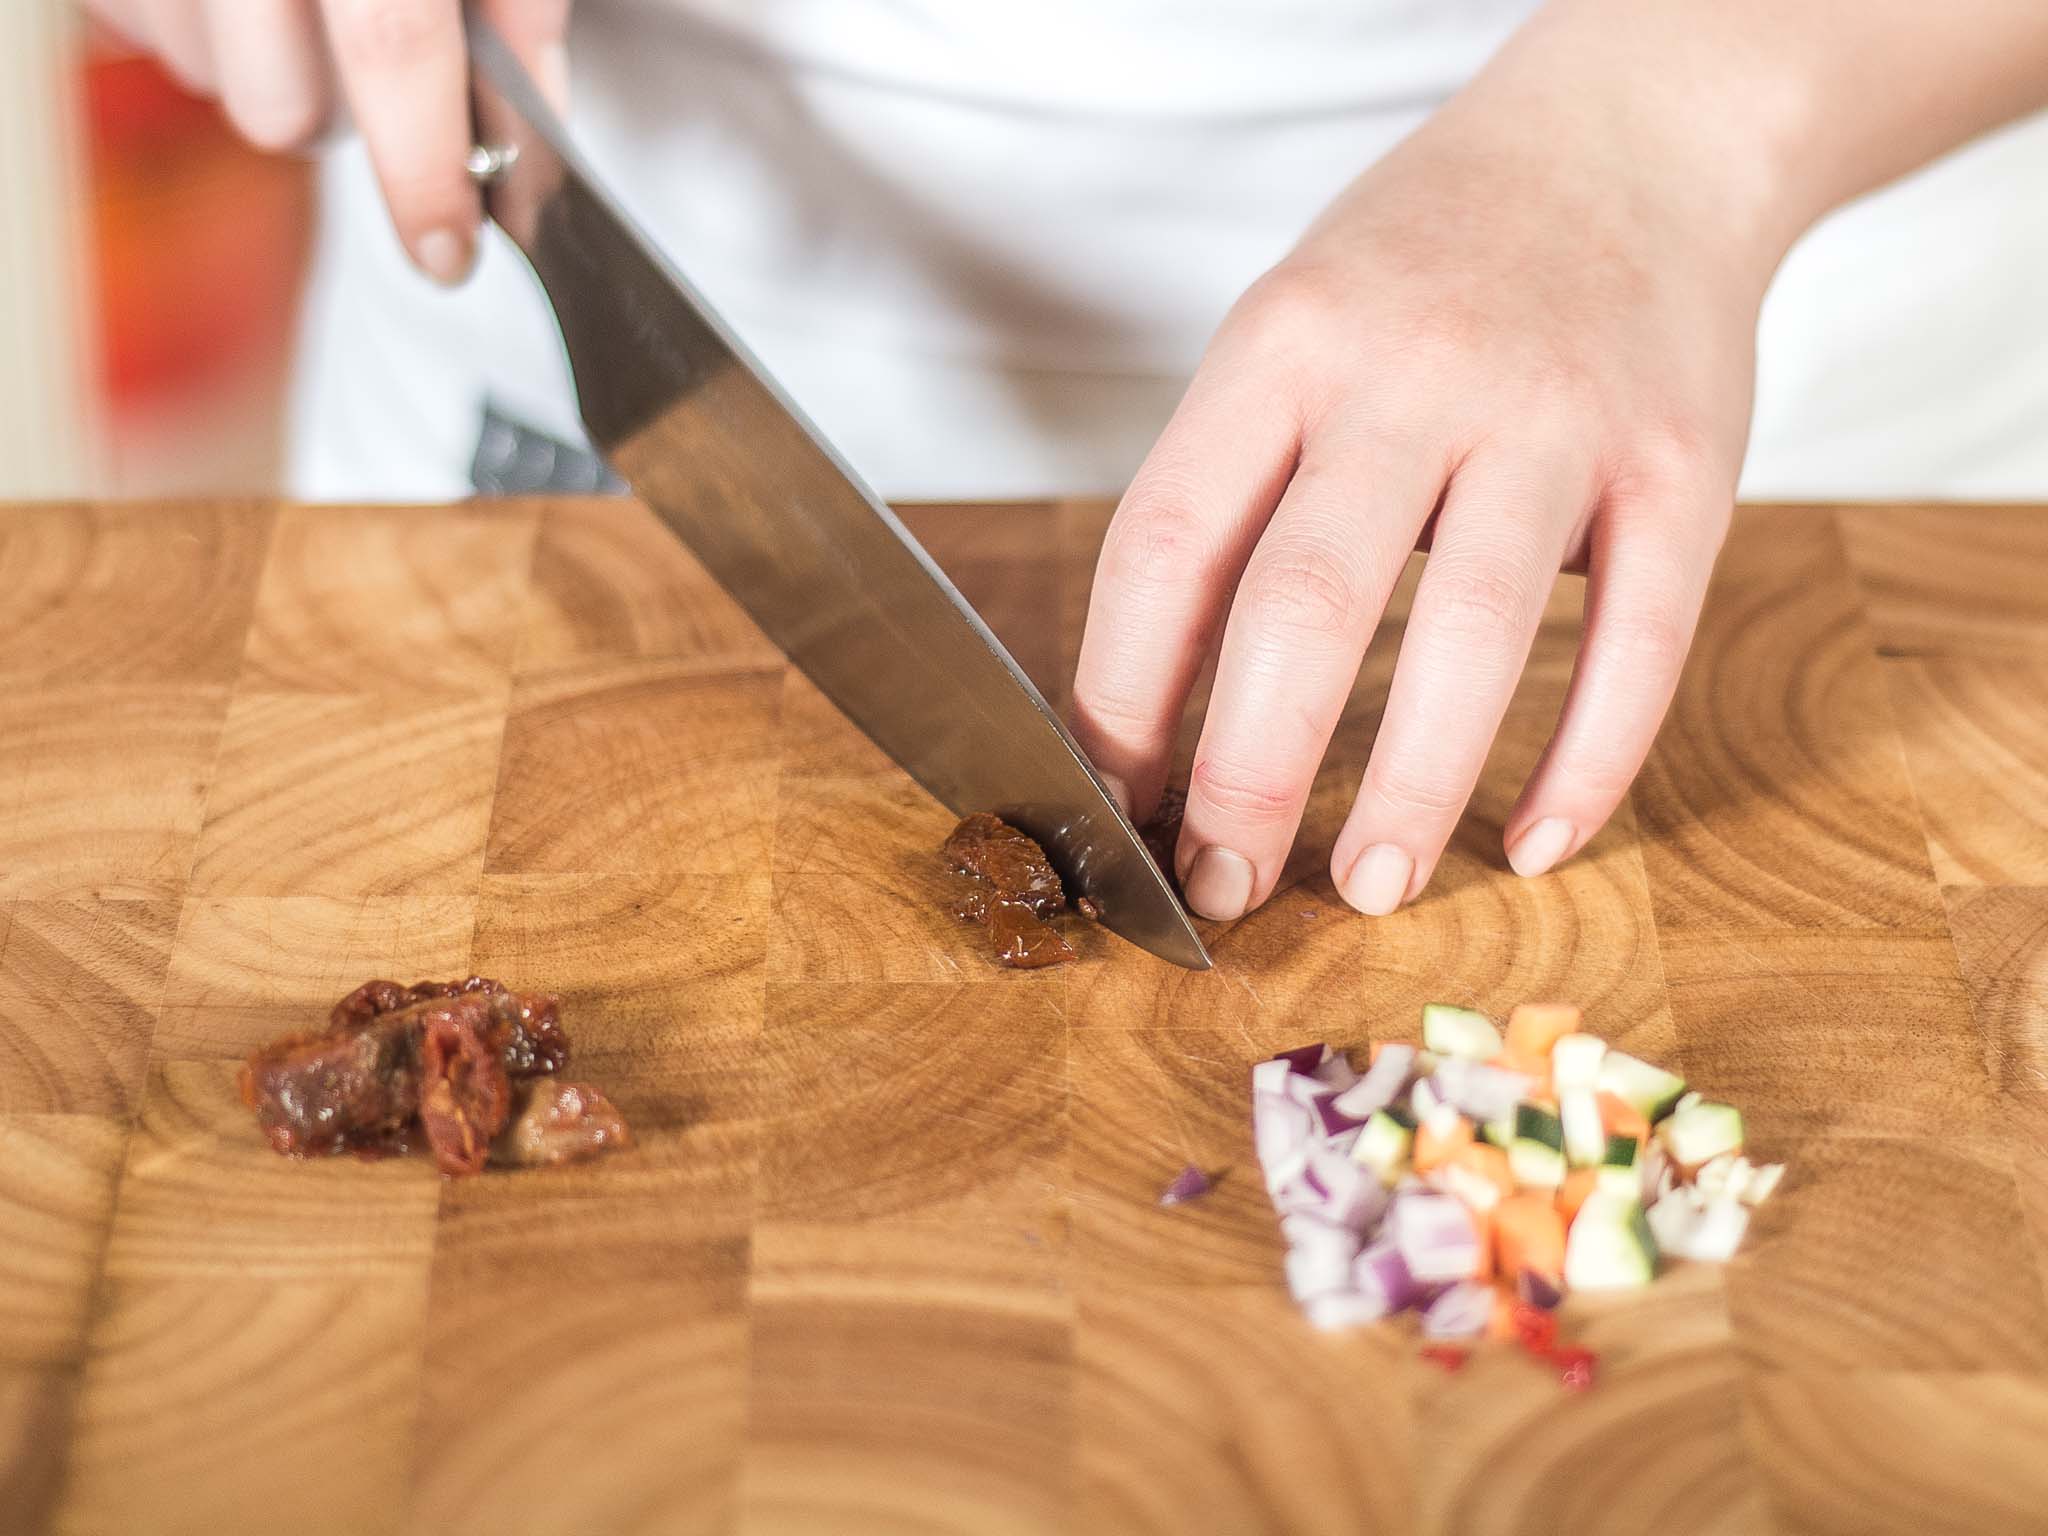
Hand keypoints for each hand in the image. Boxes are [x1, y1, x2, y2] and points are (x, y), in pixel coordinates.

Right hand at [86, 0, 570, 281]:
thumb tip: (530, 130)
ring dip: (269, 68)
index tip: (449, 252)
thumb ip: (521, 3)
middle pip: (282, 108)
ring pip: (213, 81)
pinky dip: (201, 25)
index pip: (393, 50)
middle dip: (342, 123)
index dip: (425, 174)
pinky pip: (143, 29)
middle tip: (379, 68)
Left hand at [1071, 58, 1788, 922]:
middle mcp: (1414, 373)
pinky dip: (1587, 761)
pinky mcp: (1685, 463)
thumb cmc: (1423, 268)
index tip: (1115, 802)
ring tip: (1370, 886)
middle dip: (1250, 773)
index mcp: (1283, 345)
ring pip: (1471, 635)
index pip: (1165, 543)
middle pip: (1304, 604)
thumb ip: (1229, 493)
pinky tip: (1535, 841)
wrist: (1633, 139)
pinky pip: (1639, 642)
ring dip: (1411, 787)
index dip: (1122, 695)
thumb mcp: (1289, 333)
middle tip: (1227, 887)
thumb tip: (1148, 713)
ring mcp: (1560, 416)